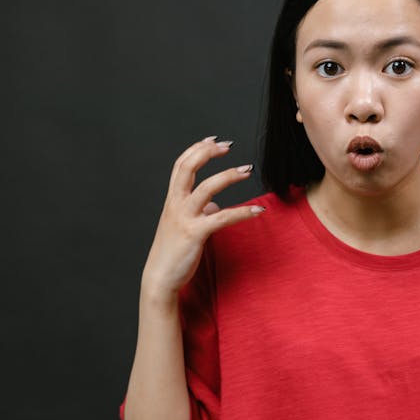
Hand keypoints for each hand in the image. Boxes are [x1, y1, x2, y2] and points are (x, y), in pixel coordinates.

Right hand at [140, 136, 263, 297]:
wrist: (161, 278)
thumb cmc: (173, 252)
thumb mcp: (184, 226)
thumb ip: (198, 212)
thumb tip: (214, 206)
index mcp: (172, 200)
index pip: (180, 166)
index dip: (196, 149)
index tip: (213, 140)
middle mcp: (176, 205)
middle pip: (188, 168)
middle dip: (208, 153)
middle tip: (228, 145)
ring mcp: (185, 218)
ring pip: (206, 188)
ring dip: (228, 175)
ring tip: (247, 169)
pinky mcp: (196, 234)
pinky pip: (222, 218)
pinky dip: (243, 212)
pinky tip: (258, 211)